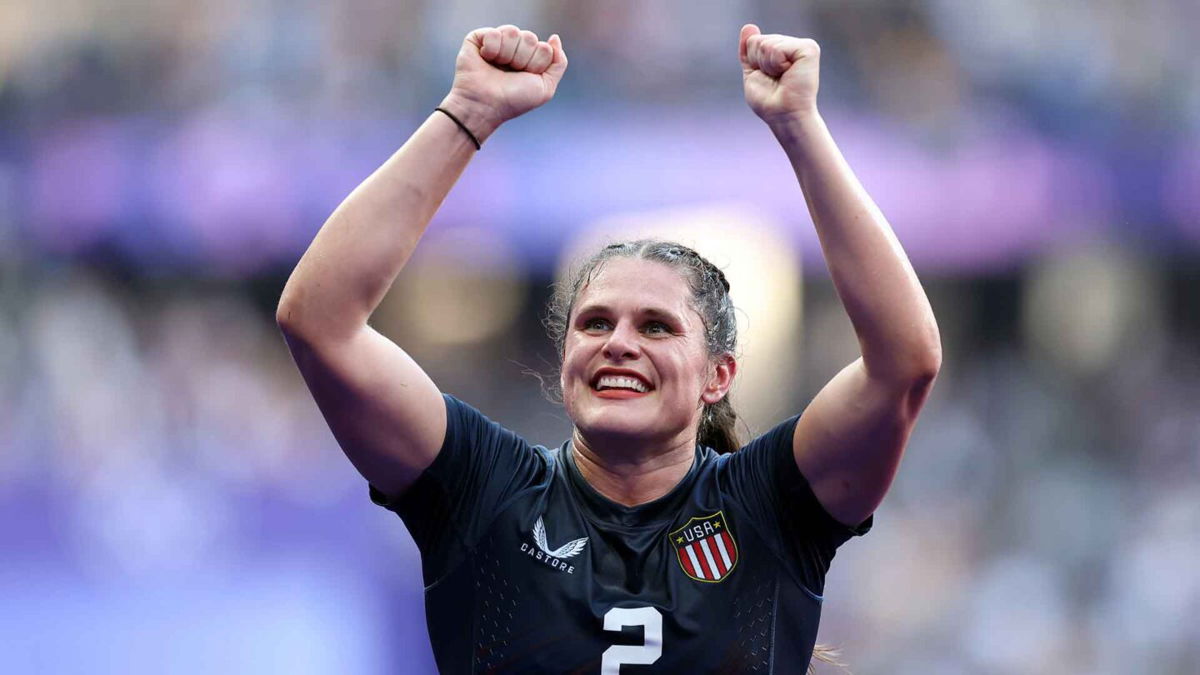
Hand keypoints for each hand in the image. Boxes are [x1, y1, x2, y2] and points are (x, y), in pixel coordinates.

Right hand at [441, 25, 567, 137]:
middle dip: (522, 60)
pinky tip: (485, 59)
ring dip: (507, 55)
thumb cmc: (513, 100)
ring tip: (497, 67)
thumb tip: (554, 37)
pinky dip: (492, 49)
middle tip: (509, 74)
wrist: (485, 105)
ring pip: (513, 32)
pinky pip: (494, 32)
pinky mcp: (478, 38)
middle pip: (530, 38)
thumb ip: (559, 63)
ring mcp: (497, 41)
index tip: (524, 78)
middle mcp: (514, 48)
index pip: (544, 48)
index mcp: (530, 58)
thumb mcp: (545, 88)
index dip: (536, 65)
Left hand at [739, 24, 820, 125]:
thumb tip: (748, 26)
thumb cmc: (769, 101)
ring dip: (768, 66)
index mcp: (782, 49)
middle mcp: (793, 44)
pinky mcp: (809, 49)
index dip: (754, 62)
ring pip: (767, 44)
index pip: (753, 41)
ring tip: (782, 78)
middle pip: (758, 41)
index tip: (767, 77)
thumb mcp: (752, 73)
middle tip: (775, 80)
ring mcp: (803, 45)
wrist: (783, 115)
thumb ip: (748, 50)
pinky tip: (788, 73)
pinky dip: (776, 64)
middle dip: (759, 63)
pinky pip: (778, 49)